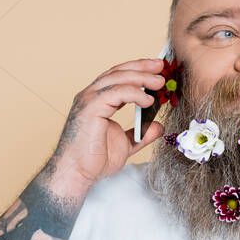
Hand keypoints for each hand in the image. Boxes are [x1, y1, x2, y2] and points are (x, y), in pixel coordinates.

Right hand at [43, 58, 166, 192]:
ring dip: (141, 77)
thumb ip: (142, 133)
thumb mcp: (127, 143)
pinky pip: (115, 93)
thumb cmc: (95, 159)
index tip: (157, 69)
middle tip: (161, 66)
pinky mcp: (89, 108)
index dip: (138, 70)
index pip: (118, 77)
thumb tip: (158, 126)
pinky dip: (134, 93)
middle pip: (118, 72)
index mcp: (98, 100)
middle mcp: (91, 96)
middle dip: (142, 67)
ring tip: (159, 82)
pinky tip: (148, 100)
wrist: (78, 174)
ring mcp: (88, 100)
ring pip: (117, 78)